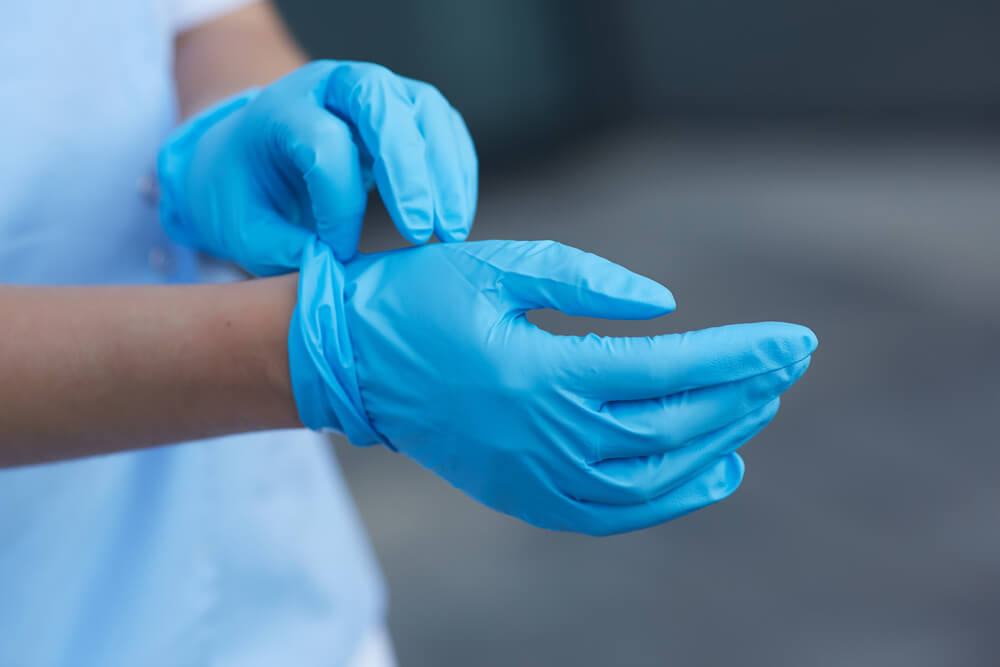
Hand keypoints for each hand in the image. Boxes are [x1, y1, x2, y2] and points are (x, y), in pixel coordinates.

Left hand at [158, 60, 476, 275]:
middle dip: (407, 171)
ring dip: (446, 172)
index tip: (339, 254)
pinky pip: (445, 128)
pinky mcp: (409, 108)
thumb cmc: (245, 191)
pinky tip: (455, 216)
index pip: (324, 144)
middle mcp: (332, 85)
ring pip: (426, 109)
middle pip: (380, 103)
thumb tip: (336, 274)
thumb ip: (282, 250)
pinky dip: (457, 171)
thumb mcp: (240, 227)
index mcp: (281, 109)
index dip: (339, 205)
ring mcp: (378, 90)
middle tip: (420, 234)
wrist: (252, 150)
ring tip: (451, 232)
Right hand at [288, 239, 816, 535]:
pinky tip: (711, 473)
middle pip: (670, 426)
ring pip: (650, 479)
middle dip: (742, 395)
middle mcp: (542, 437)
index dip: (739, 357)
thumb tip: (665, 306)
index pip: (667, 371)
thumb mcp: (498, 265)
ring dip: (714, 445)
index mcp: (539, 373)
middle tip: (788, 365)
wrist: (348, 361)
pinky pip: (609, 513)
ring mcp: (530, 476)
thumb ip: (586, 282)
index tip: (794, 341)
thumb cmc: (416, 299)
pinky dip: (668, 499)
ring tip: (756, 412)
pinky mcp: (519, 494)